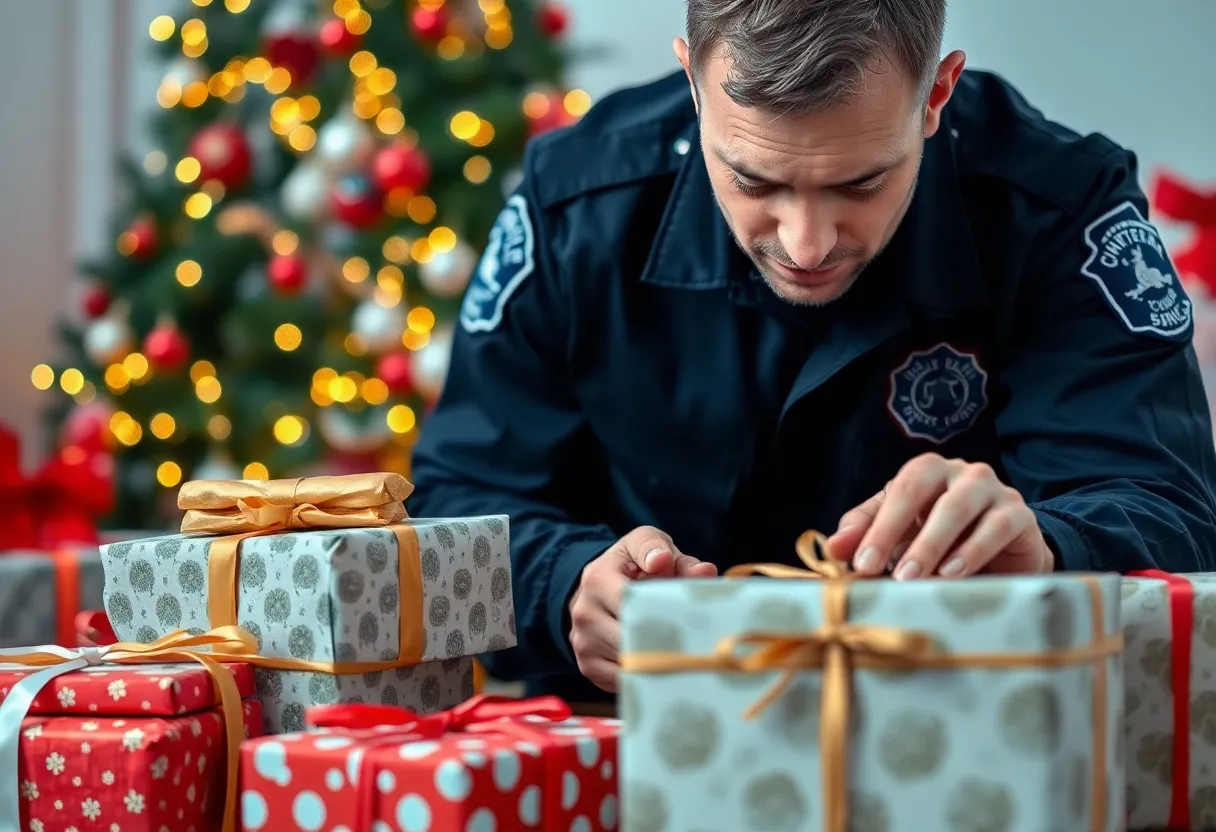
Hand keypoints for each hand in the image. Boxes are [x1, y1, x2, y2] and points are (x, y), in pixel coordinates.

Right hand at [568, 525, 716, 691]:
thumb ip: (667, 551)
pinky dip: (645, 677)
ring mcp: (583, 643)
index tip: (688, 616)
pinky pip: (623, 681)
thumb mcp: (645, 543)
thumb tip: (703, 571)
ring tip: (682, 654)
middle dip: (665, 641)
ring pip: (630, 664)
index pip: (633, 603)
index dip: (664, 612)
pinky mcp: (587, 667)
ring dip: (657, 663)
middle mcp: (585, 612)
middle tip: (697, 644)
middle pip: (633, 638)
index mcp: (598, 578)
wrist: (596, 586)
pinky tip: (662, 666)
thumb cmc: (631, 565)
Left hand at [826, 453, 1053, 579]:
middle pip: (924, 491)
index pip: (898, 490)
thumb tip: (832, 548)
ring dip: (934, 545)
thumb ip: (865, 535)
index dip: (878, 526)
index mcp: (926, 471)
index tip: (861, 564)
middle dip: (899, 534)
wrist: (1004, 557)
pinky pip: (997, 527)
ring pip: (960, 508)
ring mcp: (994, 490)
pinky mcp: (1020, 515)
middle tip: (886, 574)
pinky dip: (973, 552)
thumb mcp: (900, 534)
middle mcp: (960, 472)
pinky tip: (953, 574)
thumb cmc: (943, 540)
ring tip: (915, 577)